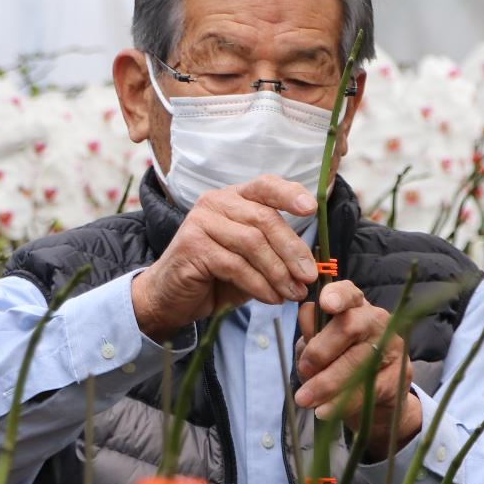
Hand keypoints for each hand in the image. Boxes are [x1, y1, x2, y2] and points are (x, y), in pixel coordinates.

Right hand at [131, 175, 317, 340]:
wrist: (171, 296)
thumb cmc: (215, 275)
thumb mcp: (251, 259)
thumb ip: (275, 251)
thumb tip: (311, 264)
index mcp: (233, 197)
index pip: (265, 185)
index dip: (290, 194)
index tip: (312, 209)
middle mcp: (215, 202)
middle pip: (264, 219)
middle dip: (292, 250)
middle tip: (310, 276)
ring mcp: (201, 222)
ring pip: (252, 243)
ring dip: (279, 272)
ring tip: (293, 293)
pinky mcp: (193, 247)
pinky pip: (236, 265)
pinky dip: (260, 285)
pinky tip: (272, 298)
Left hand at [294, 280, 421, 460]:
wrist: (373, 398)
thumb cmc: (340, 362)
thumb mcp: (319, 345)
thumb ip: (311, 330)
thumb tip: (306, 312)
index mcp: (354, 305)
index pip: (348, 292)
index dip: (337, 296)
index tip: (325, 304)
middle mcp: (376, 319)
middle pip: (349, 327)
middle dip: (321, 351)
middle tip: (303, 371)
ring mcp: (392, 346)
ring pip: (357, 361)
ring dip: (327, 383)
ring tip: (305, 399)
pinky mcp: (399, 375)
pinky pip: (367, 389)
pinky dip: (342, 402)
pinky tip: (324, 410)